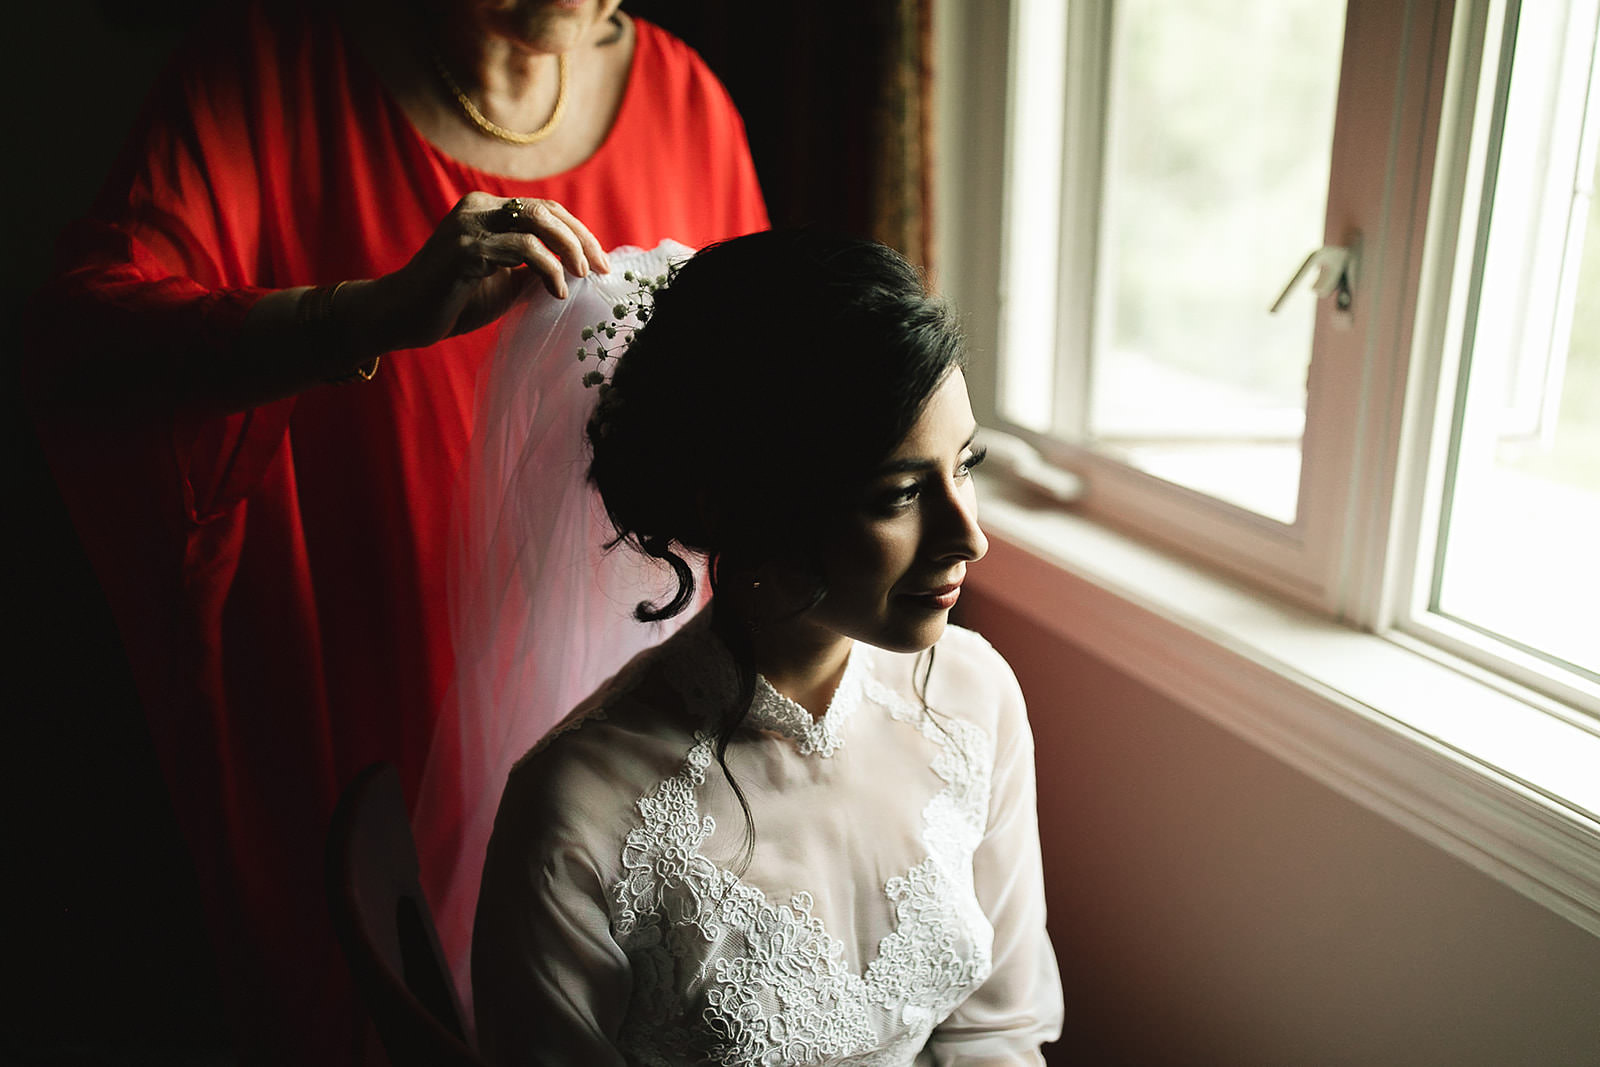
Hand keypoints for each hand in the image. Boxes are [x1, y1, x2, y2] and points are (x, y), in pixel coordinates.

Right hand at [351, 193, 611, 352]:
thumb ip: (533, 268)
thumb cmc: (454, 301)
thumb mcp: (504, 281)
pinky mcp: (465, 249)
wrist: (404, 316)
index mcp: (486, 210)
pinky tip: (557, 292)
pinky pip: (522, 250)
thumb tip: (578, 270)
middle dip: (581, 240)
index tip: (601, 263)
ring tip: (581, 278)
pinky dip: (548, 270)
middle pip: (547, 211)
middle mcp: (477, 208)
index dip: (578, 233)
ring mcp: (469, 225)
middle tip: (601, 269)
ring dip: (569, 251)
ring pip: (538, 222)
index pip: (545, 210)